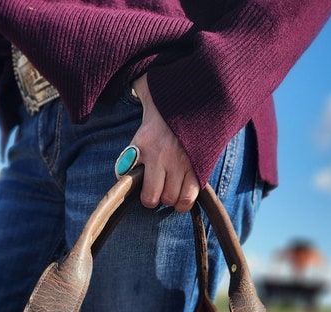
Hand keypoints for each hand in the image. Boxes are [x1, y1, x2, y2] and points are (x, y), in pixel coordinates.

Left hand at [130, 74, 199, 211]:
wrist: (204, 91)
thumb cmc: (173, 98)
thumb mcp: (149, 94)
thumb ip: (136, 100)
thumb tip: (131, 97)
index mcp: (143, 141)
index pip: (126, 175)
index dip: (130, 181)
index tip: (136, 177)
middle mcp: (160, 155)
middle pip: (151, 197)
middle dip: (152, 196)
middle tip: (156, 188)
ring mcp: (181, 164)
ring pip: (171, 199)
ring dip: (169, 199)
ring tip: (170, 189)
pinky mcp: (199, 168)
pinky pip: (188, 198)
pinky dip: (184, 201)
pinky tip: (182, 196)